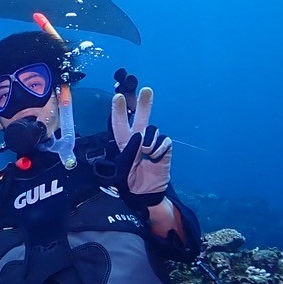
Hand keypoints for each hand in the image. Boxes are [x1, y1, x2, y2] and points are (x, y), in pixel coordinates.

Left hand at [111, 87, 172, 207]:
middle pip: (141, 117)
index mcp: (124, 144)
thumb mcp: (123, 172)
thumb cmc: (131, 184)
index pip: (120, 124)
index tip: (117, 97)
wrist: (147, 194)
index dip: (118, 111)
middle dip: (144, 103)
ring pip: (153, 130)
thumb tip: (139, 136)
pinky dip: (160, 149)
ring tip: (146, 153)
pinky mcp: (164, 149)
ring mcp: (152, 143)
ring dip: (149, 140)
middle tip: (146, 89)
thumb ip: (128, 154)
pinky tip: (156, 158)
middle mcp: (138, 140)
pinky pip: (164, 141)